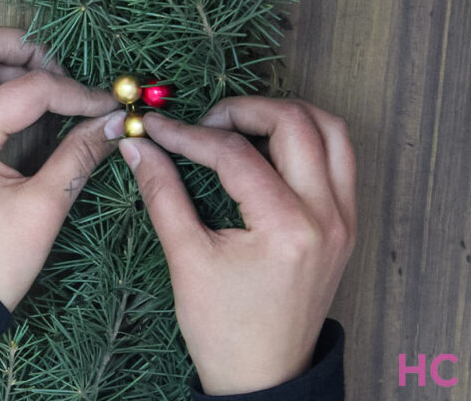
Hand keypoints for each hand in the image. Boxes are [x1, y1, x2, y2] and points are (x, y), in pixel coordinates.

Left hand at [0, 25, 124, 310]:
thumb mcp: (44, 208)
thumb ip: (78, 154)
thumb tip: (113, 122)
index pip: (27, 89)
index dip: (74, 91)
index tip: (103, 105)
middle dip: (22, 49)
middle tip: (59, 72)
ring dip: (0, 76)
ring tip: (42, 100)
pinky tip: (11, 134)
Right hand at [119, 97, 355, 394]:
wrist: (263, 376)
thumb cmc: (222, 327)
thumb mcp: (186, 258)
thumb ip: (162, 193)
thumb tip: (137, 146)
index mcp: (286, 227)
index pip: (234, 153)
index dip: (186, 133)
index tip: (153, 128)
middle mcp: (326, 215)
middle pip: (295, 122)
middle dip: (242, 110)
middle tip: (202, 122)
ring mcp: (343, 219)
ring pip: (330, 132)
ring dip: (284, 116)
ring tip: (238, 127)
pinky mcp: (345, 225)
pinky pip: (339, 160)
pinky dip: (305, 140)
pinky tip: (267, 151)